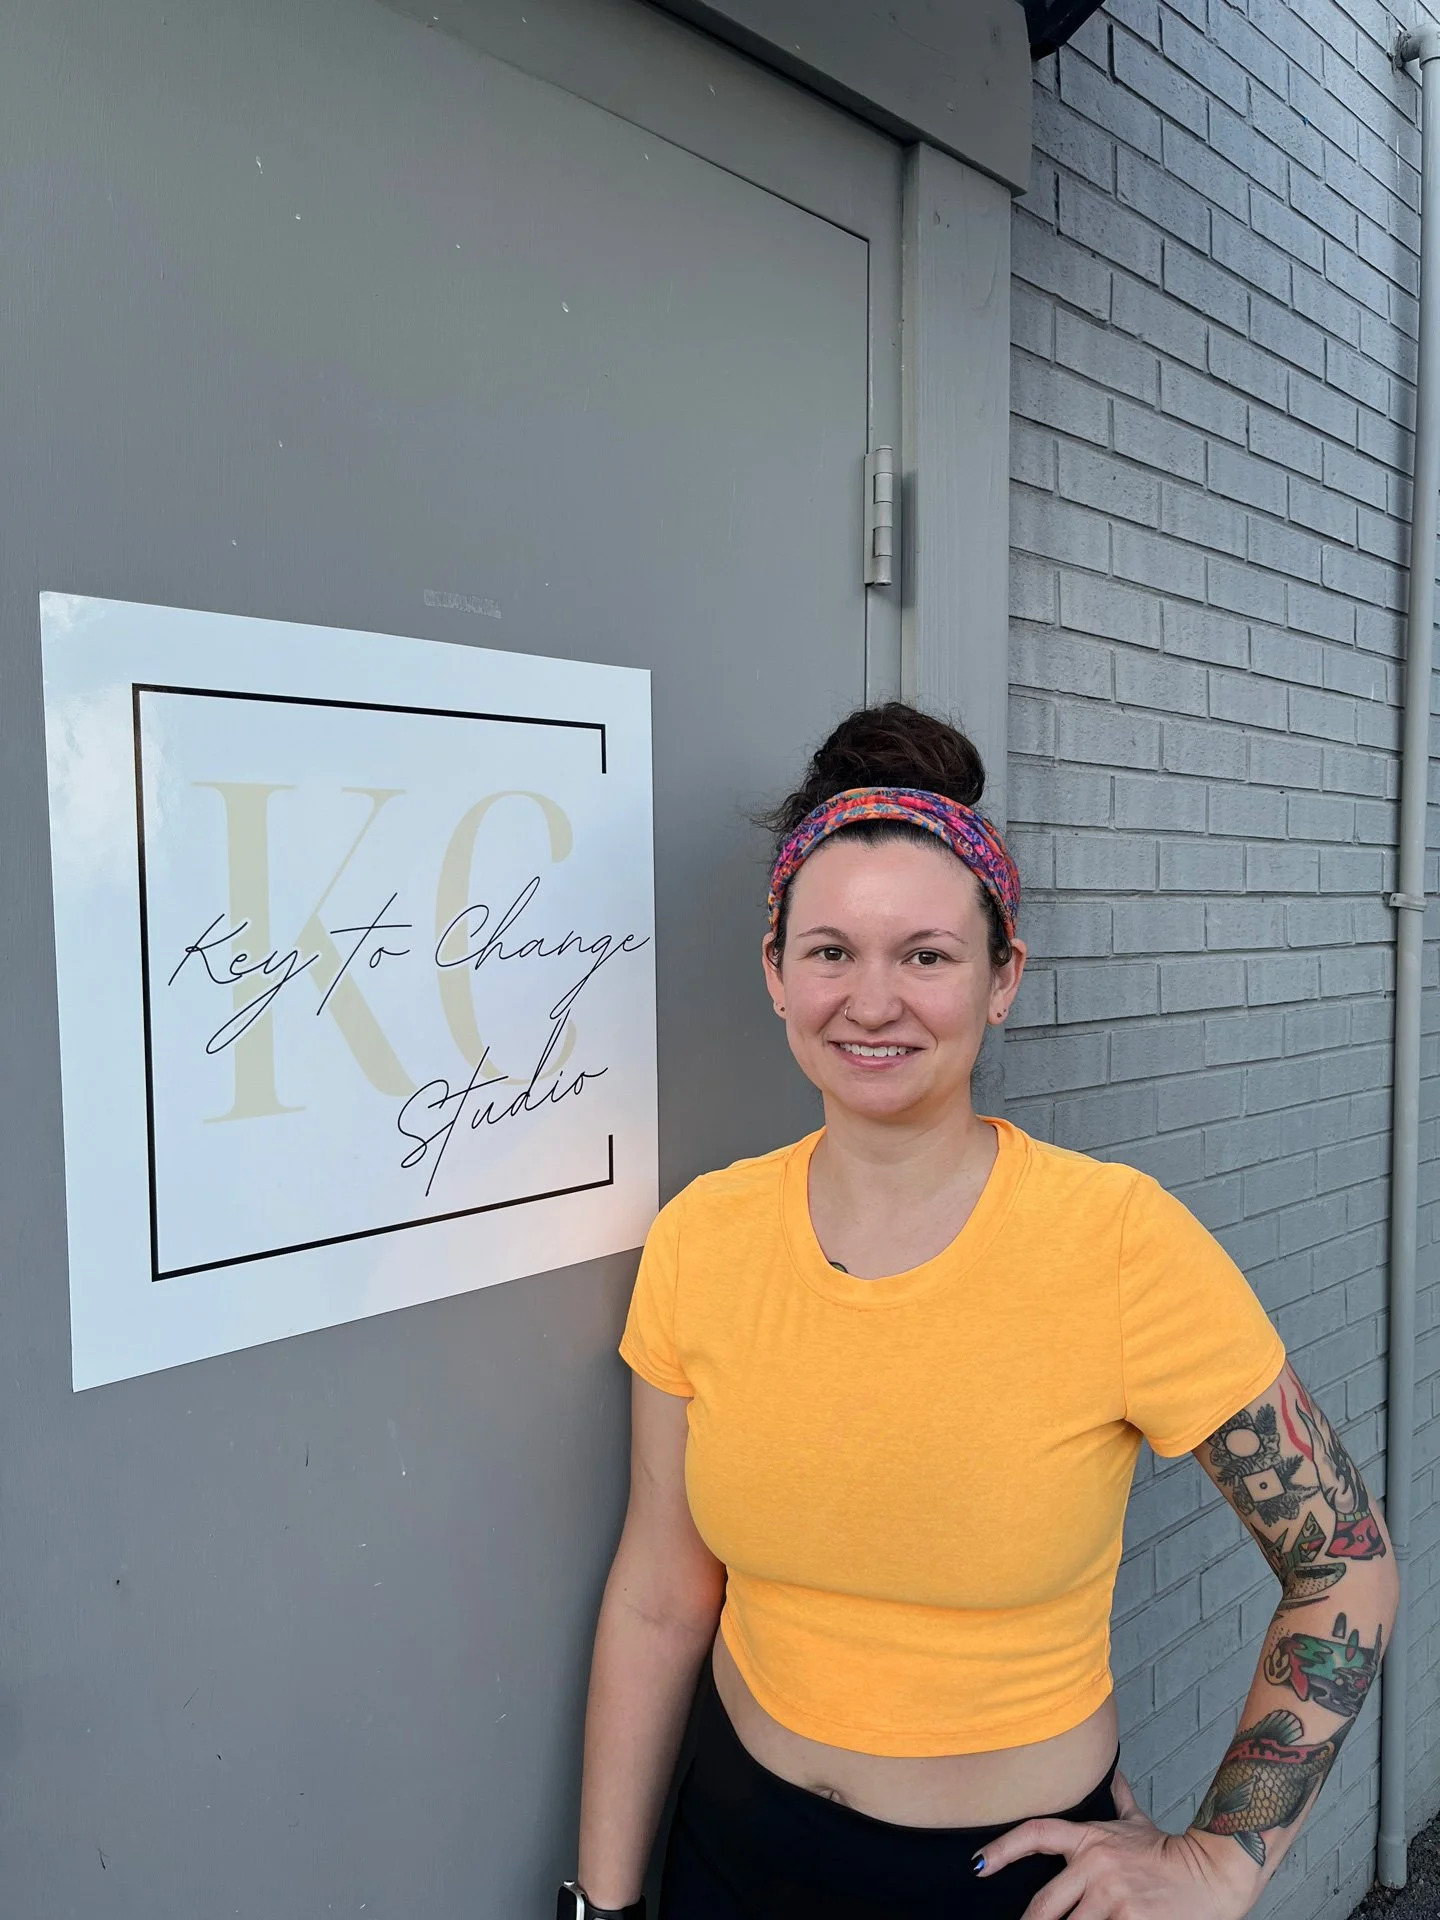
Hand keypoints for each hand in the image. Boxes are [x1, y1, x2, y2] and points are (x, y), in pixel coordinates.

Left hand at [974, 1771, 1261, 1919]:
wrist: (1211, 1875)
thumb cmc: (1169, 1854)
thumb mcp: (1138, 1824)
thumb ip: (1120, 1800)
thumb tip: (1113, 1772)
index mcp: (1089, 1840)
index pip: (1034, 1834)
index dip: (1001, 1849)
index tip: (977, 1865)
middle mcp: (1094, 1866)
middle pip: (1044, 1905)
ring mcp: (1110, 1896)